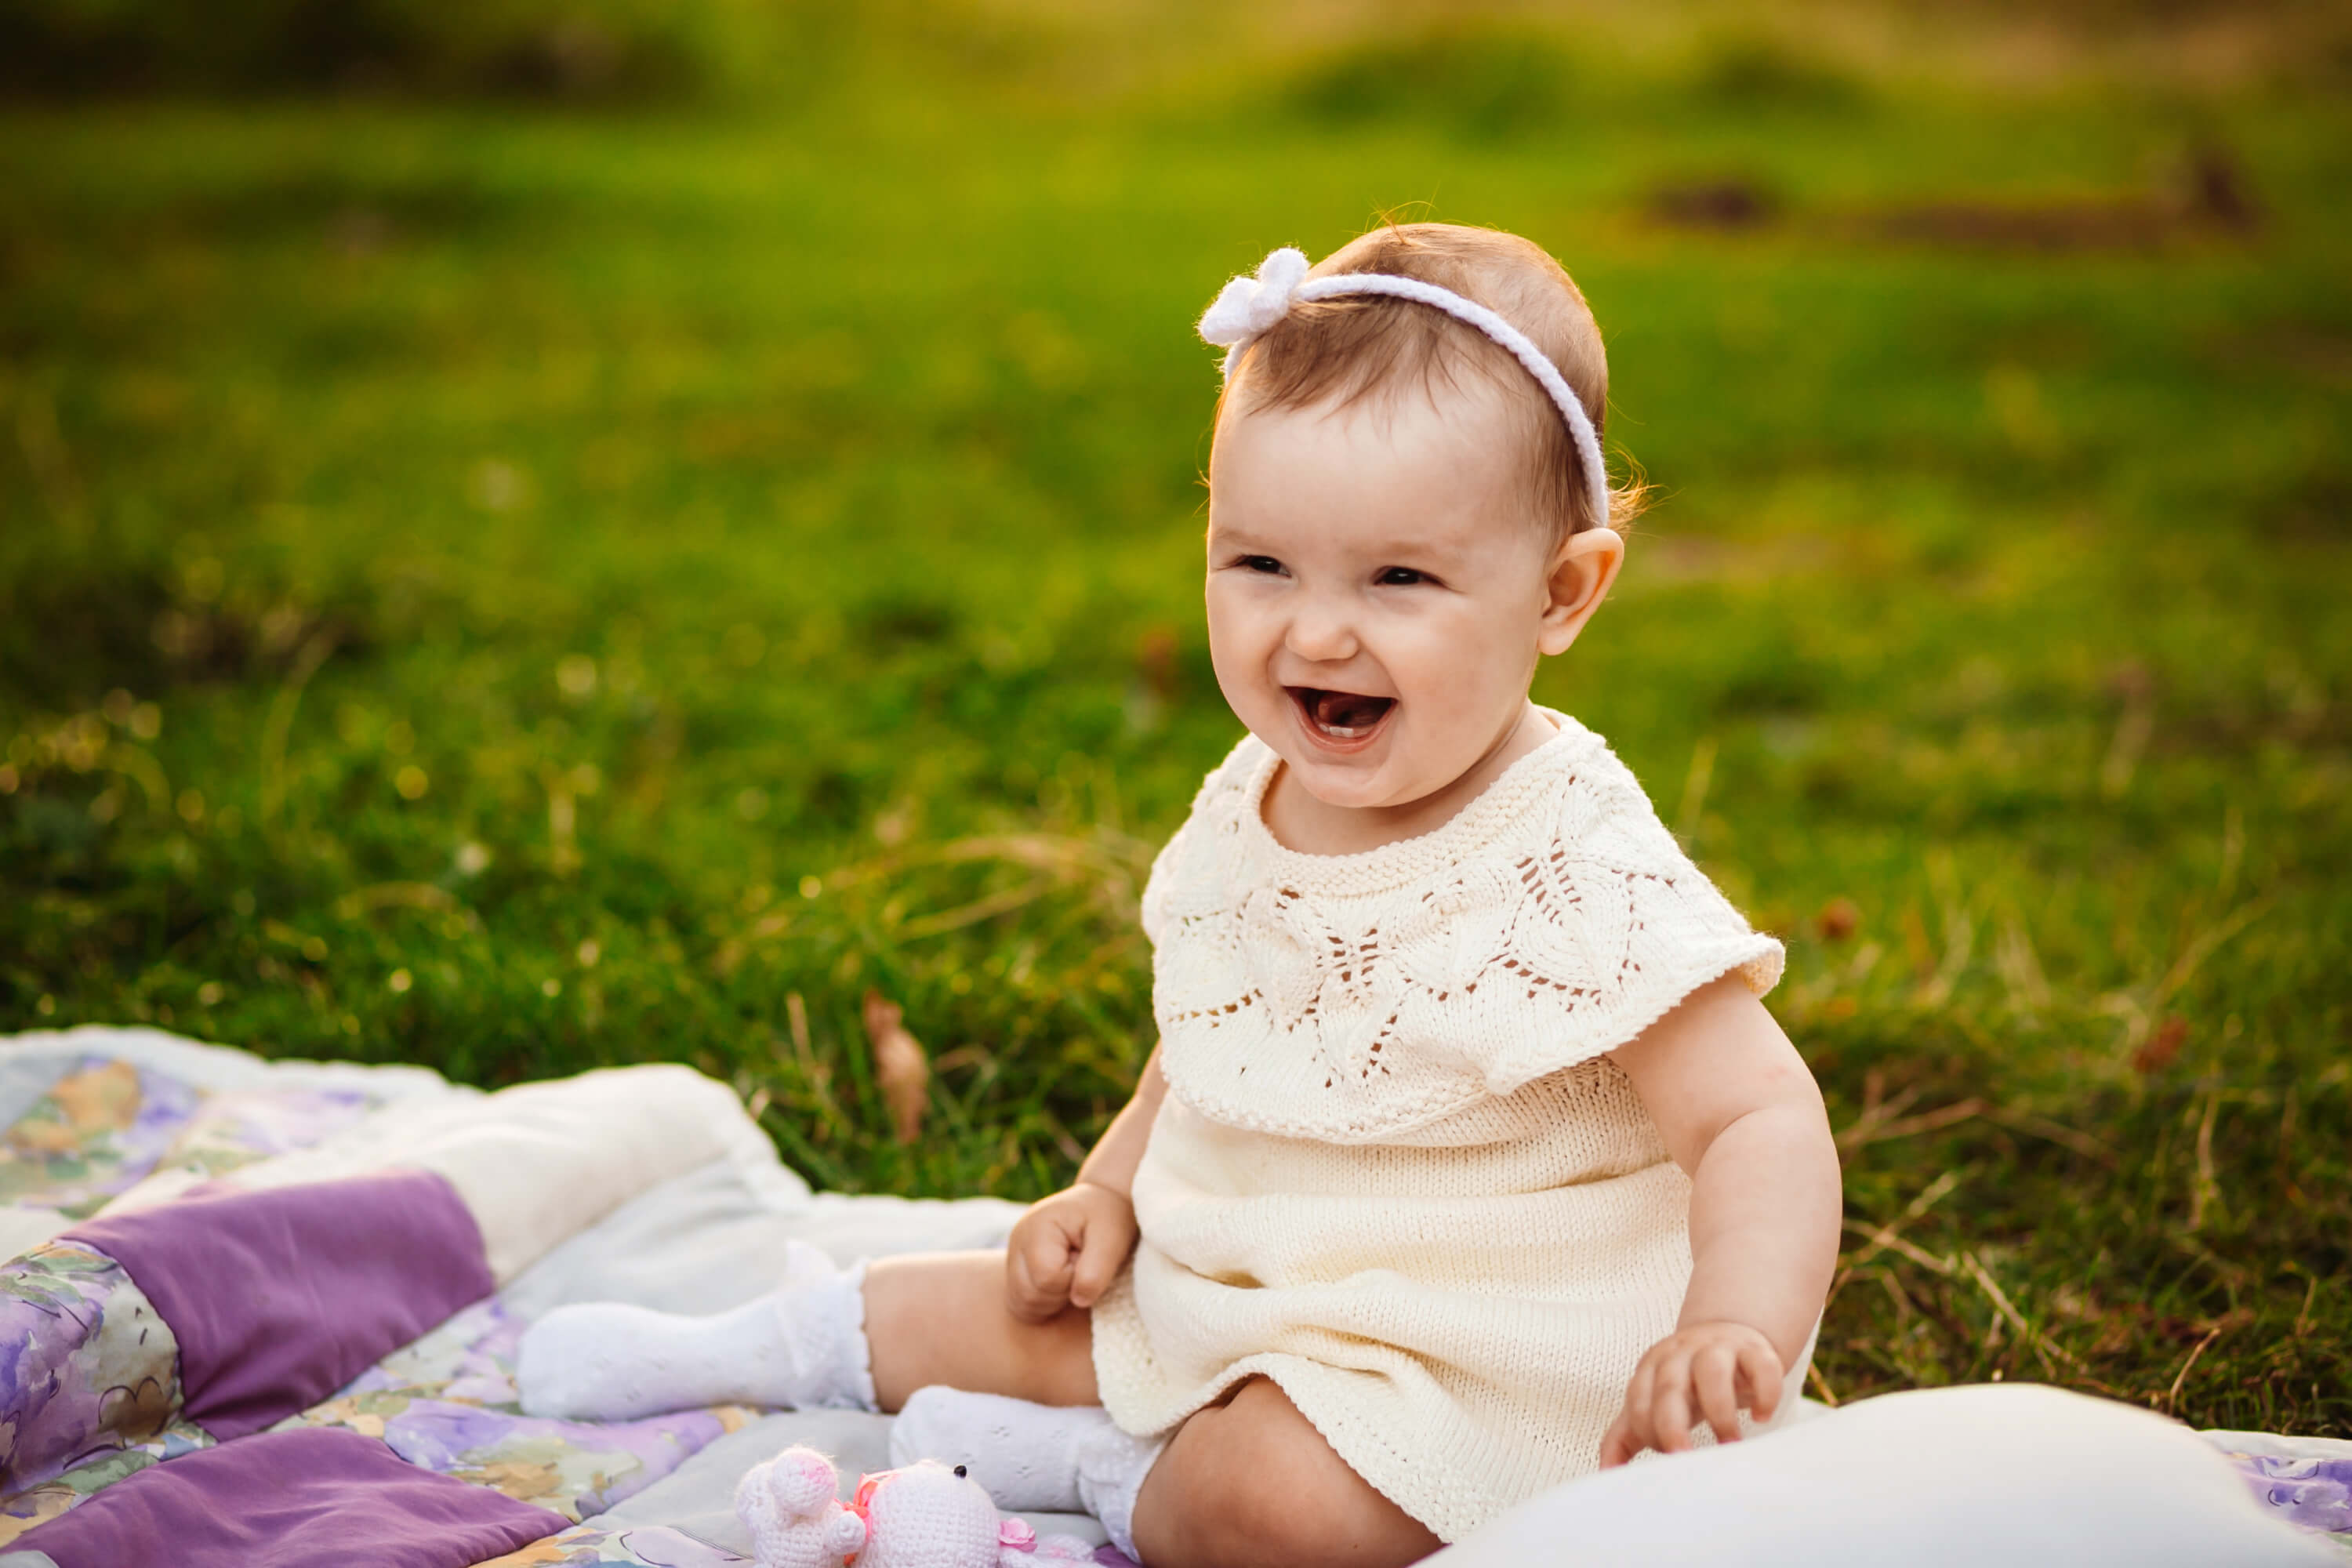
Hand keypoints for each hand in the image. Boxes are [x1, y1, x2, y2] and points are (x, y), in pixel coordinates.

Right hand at [1005, 1181, 1137, 1322]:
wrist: (1101, 1203)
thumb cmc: (1108, 1217)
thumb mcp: (1112, 1239)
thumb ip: (1097, 1271)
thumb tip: (1079, 1301)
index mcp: (1037, 1226)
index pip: (1047, 1277)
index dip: (1073, 1278)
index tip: (1087, 1258)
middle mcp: (1017, 1241)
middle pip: (1029, 1295)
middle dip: (1062, 1292)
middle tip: (1081, 1267)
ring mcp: (1013, 1257)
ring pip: (1023, 1304)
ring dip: (1054, 1300)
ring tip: (1072, 1274)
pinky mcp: (1016, 1271)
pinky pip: (1022, 1305)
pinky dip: (1045, 1303)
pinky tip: (1062, 1284)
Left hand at [1598, 1320, 1783, 1466]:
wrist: (1727, 1336)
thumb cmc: (1686, 1382)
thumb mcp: (1653, 1402)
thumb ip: (1625, 1434)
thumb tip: (1604, 1472)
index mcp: (1651, 1368)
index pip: (1639, 1399)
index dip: (1649, 1431)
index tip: (1669, 1459)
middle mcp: (1681, 1354)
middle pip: (1669, 1386)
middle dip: (1672, 1424)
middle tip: (1685, 1458)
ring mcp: (1718, 1348)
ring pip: (1713, 1371)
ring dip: (1720, 1410)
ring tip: (1729, 1444)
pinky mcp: (1754, 1350)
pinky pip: (1760, 1365)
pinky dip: (1763, 1392)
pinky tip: (1761, 1417)